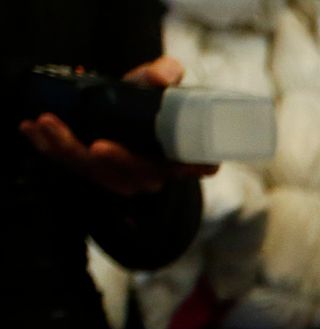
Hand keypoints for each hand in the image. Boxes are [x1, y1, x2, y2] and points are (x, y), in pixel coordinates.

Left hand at [17, 56, 215, 196]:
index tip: (192, 164)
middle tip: (98, 145)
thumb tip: (160, 77)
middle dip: (116, 162)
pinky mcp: (93, 173)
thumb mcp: (155, 82)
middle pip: (140, 175)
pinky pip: (71, 165)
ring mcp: (123, 176)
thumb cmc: (142, 99)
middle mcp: (154, 171)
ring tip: (48, 123)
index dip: (195, 167)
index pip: (198, 164)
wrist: (111, 111)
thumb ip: (164, 72)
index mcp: (178, 151)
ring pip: (100, 173)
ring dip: (70, 150)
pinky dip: (49, 147)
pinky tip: (32, 129)